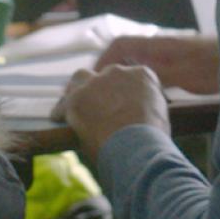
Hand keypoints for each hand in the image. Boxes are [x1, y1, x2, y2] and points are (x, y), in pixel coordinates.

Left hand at [53, 65, 169, 155]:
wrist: (136, 146)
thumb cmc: (152, 138)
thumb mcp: (159, 116)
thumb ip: (146, 108)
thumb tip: (138, 117)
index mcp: (141, 75)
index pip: (130, 77)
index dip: (124, 91)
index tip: (121, 103)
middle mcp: (118, 72)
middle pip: (105, 74)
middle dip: (101, 86)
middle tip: (99, 104)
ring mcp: (96, 83)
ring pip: (81, 78)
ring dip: (79, 90)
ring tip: (77, 106)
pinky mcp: (77, 98)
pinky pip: (64, 103)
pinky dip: (62, 112)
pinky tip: (60, 121)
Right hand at [96, 34, 219, 94]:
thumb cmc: (215, 65)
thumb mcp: (184, 73)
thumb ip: (159, 75)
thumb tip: (130, 79)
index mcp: (159, 46)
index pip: (121, 44)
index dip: (103, 59)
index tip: (92, 79)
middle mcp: (161, 49)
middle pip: (127, 56)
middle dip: (111, 73)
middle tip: (99, 96)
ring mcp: (171, 59)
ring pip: (140, 67)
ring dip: (126, 80)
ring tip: (115, 102)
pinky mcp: (181, 70)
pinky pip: (153, 75)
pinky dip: (142, 86)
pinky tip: (143, 103)